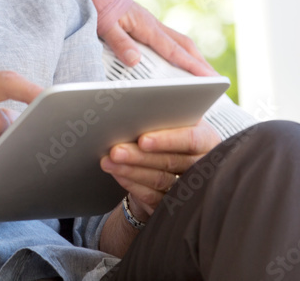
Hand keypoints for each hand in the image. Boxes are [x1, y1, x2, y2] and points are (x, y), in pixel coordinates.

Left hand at [100, 3, 216, 76]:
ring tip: (201, 73)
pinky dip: (177, 51)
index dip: (193, 66)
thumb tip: (135, 61)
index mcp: (146, 26)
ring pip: (177, 41)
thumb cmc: (97, 0)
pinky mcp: (142, 23)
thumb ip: (119, 42)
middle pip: (184, 45)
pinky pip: (166, 39)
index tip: (211, 79)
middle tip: (215, 81)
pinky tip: (174, 59)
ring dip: (191, 56)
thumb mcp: (104, 24)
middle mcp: (152, 25)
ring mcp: (148, 23)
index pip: (175, 50)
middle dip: (200, 62)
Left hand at [101, 118, 219, 218]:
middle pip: (171, 161)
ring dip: (131, 170)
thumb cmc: (170, 130)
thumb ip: (161, 118)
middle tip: (115, 151)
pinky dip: (132, 184)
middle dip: (140, 156)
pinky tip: (118, 174)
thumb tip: (135, 113)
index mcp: (207, 138)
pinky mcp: (176, 204)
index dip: (167, 140)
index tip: (142, 140)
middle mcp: (204, 164)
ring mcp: (192, 187)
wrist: (172, 159)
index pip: (190, 140)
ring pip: (161, 179)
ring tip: (109, 161)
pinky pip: (154, 196)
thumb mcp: (172, 121)